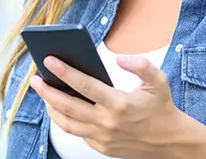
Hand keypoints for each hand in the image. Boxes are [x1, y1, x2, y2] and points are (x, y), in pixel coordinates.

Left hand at [30, 55, 205, 158]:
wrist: (171, 142)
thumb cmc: (162, 108)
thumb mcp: (158, 81)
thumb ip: (140, 64)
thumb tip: (118, 58)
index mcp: (118, 103)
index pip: (83, 84)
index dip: (64, 71)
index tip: (48, 59)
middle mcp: (107, 122)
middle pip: (67, 106)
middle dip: (46, 91)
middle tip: (35, 79)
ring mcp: (102, 138)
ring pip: (67, 124)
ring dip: (51, 108)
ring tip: (44, 94)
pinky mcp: (102, 148)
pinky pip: (79, 134)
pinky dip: (67, 121)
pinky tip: (62, 108)